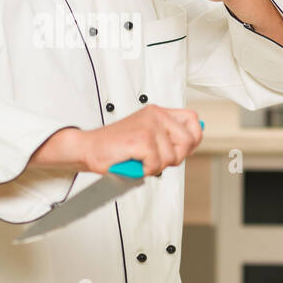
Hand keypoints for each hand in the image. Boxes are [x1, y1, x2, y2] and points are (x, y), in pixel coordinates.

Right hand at [77, 104, 203, 176]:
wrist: (89, 148)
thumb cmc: (116, 146)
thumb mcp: (146, 136)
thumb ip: (167, 137)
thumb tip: (191, 143)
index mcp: (157, 112)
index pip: (192, 119)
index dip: (193, 138)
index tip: (181, 149)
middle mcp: (155, 115)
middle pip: (188, 141)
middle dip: (175, 157)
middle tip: (156, 159)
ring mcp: (149, 126)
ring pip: (172, 157)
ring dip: (156, 166)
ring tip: (140, 160)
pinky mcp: (141, 140)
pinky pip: (157, 164)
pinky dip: (145, 170)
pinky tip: (135, 163)